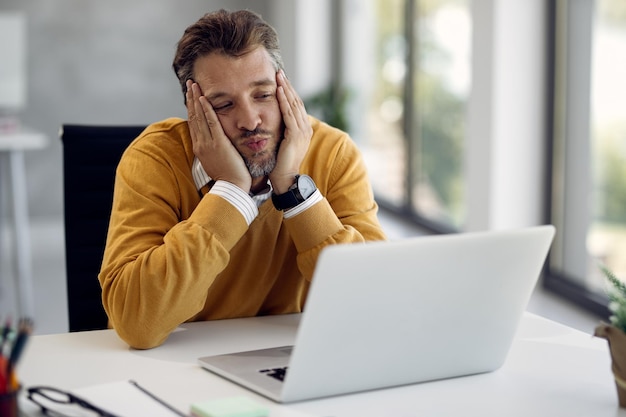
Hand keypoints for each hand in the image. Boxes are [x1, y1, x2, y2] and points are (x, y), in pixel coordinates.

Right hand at [186, 80, 251, 191]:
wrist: (232, 188)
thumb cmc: (228, 177)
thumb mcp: (216, 161)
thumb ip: (214, 150)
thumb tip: (216, 143)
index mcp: (200, 148)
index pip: (194, 123)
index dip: (191, 108)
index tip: (190, 95)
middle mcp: (201, 144)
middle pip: (193, 116)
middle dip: (191, 98)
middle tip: (189, 83)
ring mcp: (208, 143)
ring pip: (200, 117)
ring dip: (196, 99)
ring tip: (194, 85)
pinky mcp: (218, 143)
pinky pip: (211, 123)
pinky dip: (207, 110)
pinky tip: (204, 98)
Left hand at [269, 70, 312, 193]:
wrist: (285, 179)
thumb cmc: (280, 164)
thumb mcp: (281, 144)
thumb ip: (281, 132)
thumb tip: (271, 121)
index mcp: (302, 130)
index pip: (295, 106)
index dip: (288, 92)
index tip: (280, 80)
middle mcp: (305, 128)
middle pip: (296, 102)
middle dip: (288, 86)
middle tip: (280, 72)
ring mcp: (302, 131)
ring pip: (294, 105)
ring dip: (286, 89)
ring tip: (279, 76)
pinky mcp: (296, 135)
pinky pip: (289, 114)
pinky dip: (284, 101)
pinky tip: (279, 90)